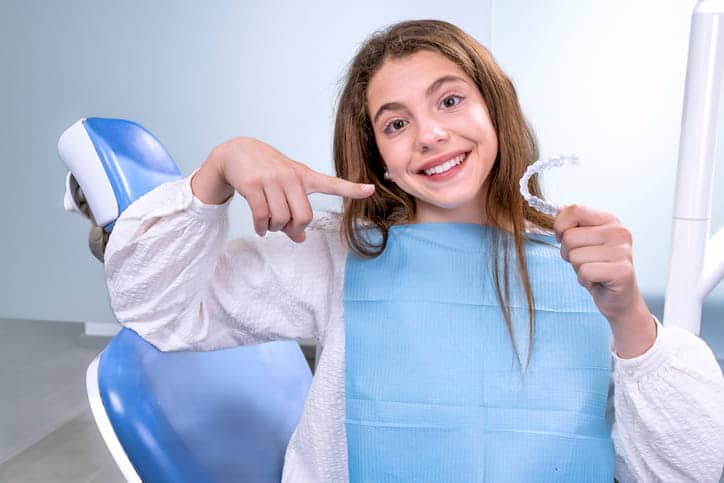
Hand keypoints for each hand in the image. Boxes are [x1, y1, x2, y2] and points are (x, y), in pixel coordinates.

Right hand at [198, 137, 374, 242]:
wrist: (237, 153)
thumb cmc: (267, 172)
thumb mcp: (286, 186)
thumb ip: (295, 212)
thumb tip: (300, 240)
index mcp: (304, 175)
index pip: (332, 183)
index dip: (351, 189)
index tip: (370, 189)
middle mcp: (291, 176)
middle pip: (303, 217)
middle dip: (294, 229)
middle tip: (285, 228)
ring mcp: (272, 179)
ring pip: (281, 219)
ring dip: (274, 229)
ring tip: (269, 225)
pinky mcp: (253, 184)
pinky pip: (262, 217)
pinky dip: (261, 228)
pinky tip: (260, 228)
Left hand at [553, 204, 655, 356]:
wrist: (618, 297)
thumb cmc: (597, 267)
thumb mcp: (582, 241)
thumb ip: (572, 224)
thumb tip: (557, 208)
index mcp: (609, 220)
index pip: (574, 210)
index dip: (560, 226)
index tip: (563, 238)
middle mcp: (619, 232)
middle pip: (570, 237)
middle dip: (569, 253)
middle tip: (585, 262)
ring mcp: (623, 251)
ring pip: (575, 255)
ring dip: (578, 268)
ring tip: (593, 271)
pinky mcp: (622, 271)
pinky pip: (584, 271)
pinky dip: (584, 280)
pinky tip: (597, 281)